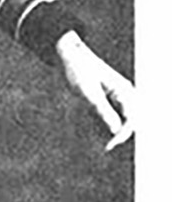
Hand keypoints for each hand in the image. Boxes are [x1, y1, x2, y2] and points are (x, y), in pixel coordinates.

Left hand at [54, 31, 134, 151]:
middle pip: (132, 119)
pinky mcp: (111, 95)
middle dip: (122, 135)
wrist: (71, 54)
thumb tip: (116, 130)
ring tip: (106, 143)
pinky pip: (118, 113)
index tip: (109, 146)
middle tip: (107, 147)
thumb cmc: (78, 70)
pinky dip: (112, 124)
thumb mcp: (88, 92)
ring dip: (119, 131)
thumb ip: (102, 110)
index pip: (131, 118)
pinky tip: (104, 132)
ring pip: (126, 117)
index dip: (122, 135)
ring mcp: (120, 93)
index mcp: (123, 89)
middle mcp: (125, 91)